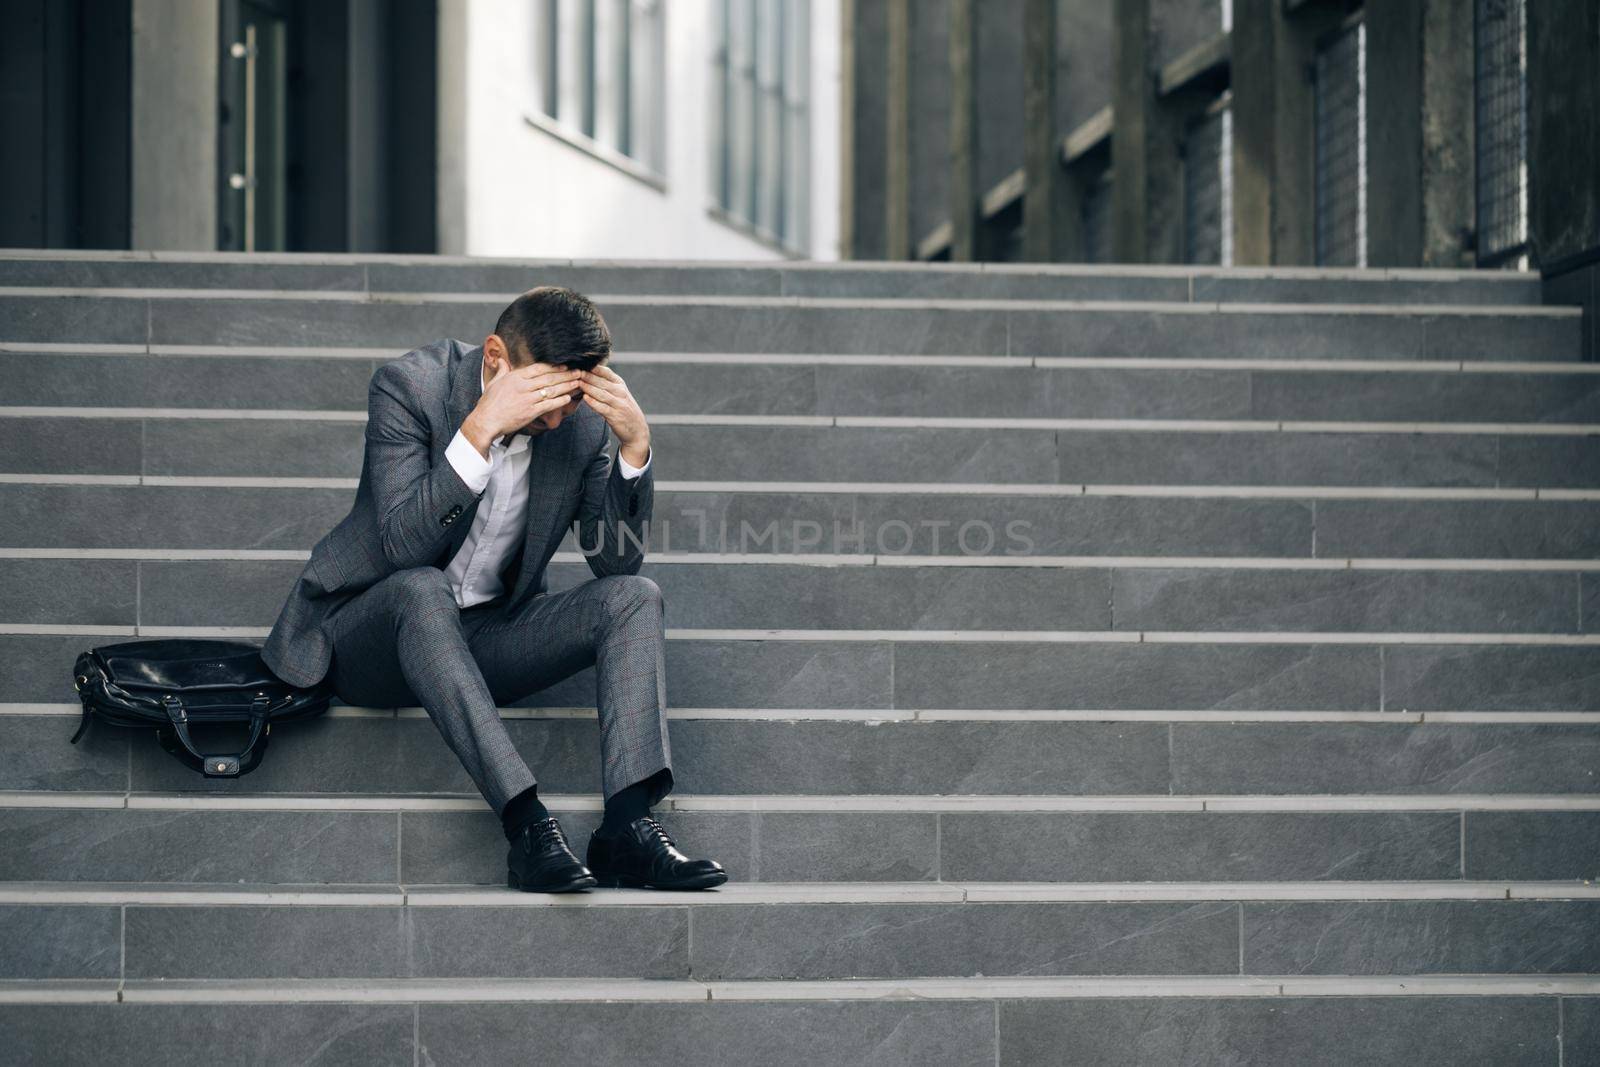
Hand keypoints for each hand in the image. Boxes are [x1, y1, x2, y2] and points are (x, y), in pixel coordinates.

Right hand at [464, 360, 582, 453]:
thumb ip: (501, 370)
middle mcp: (523, 386)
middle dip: (566, 375)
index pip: (538, 368)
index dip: (553, 367)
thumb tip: (502, 360)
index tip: (564, 366)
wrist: (486, 421)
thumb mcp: (494, 383)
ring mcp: (527, 399)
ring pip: (551, 390)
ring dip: (567, 386)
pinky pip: (549, 405)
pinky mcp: (530, 412)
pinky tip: (568, 398)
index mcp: (515, 377)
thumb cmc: (488, 403)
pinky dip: (559, 401)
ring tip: (578, 383)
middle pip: (549, 378)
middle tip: (578, 372)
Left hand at [578, 364, 650, 466]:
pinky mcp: (615, 416)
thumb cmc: (623, 409)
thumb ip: (606, 383)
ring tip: (578, 382)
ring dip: (589, 387)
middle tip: (575, 371)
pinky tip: (585, 398)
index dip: (594, 368)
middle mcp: (620, 392)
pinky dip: (593, 402)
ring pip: (601, 393)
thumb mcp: (618, 393)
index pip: (606, 372)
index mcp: (620, 384)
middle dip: (588, 376)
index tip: (581, 363)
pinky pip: (603, 407)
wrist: (636, 429)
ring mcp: (618, 404)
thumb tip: (589, 372)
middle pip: (602, 382)